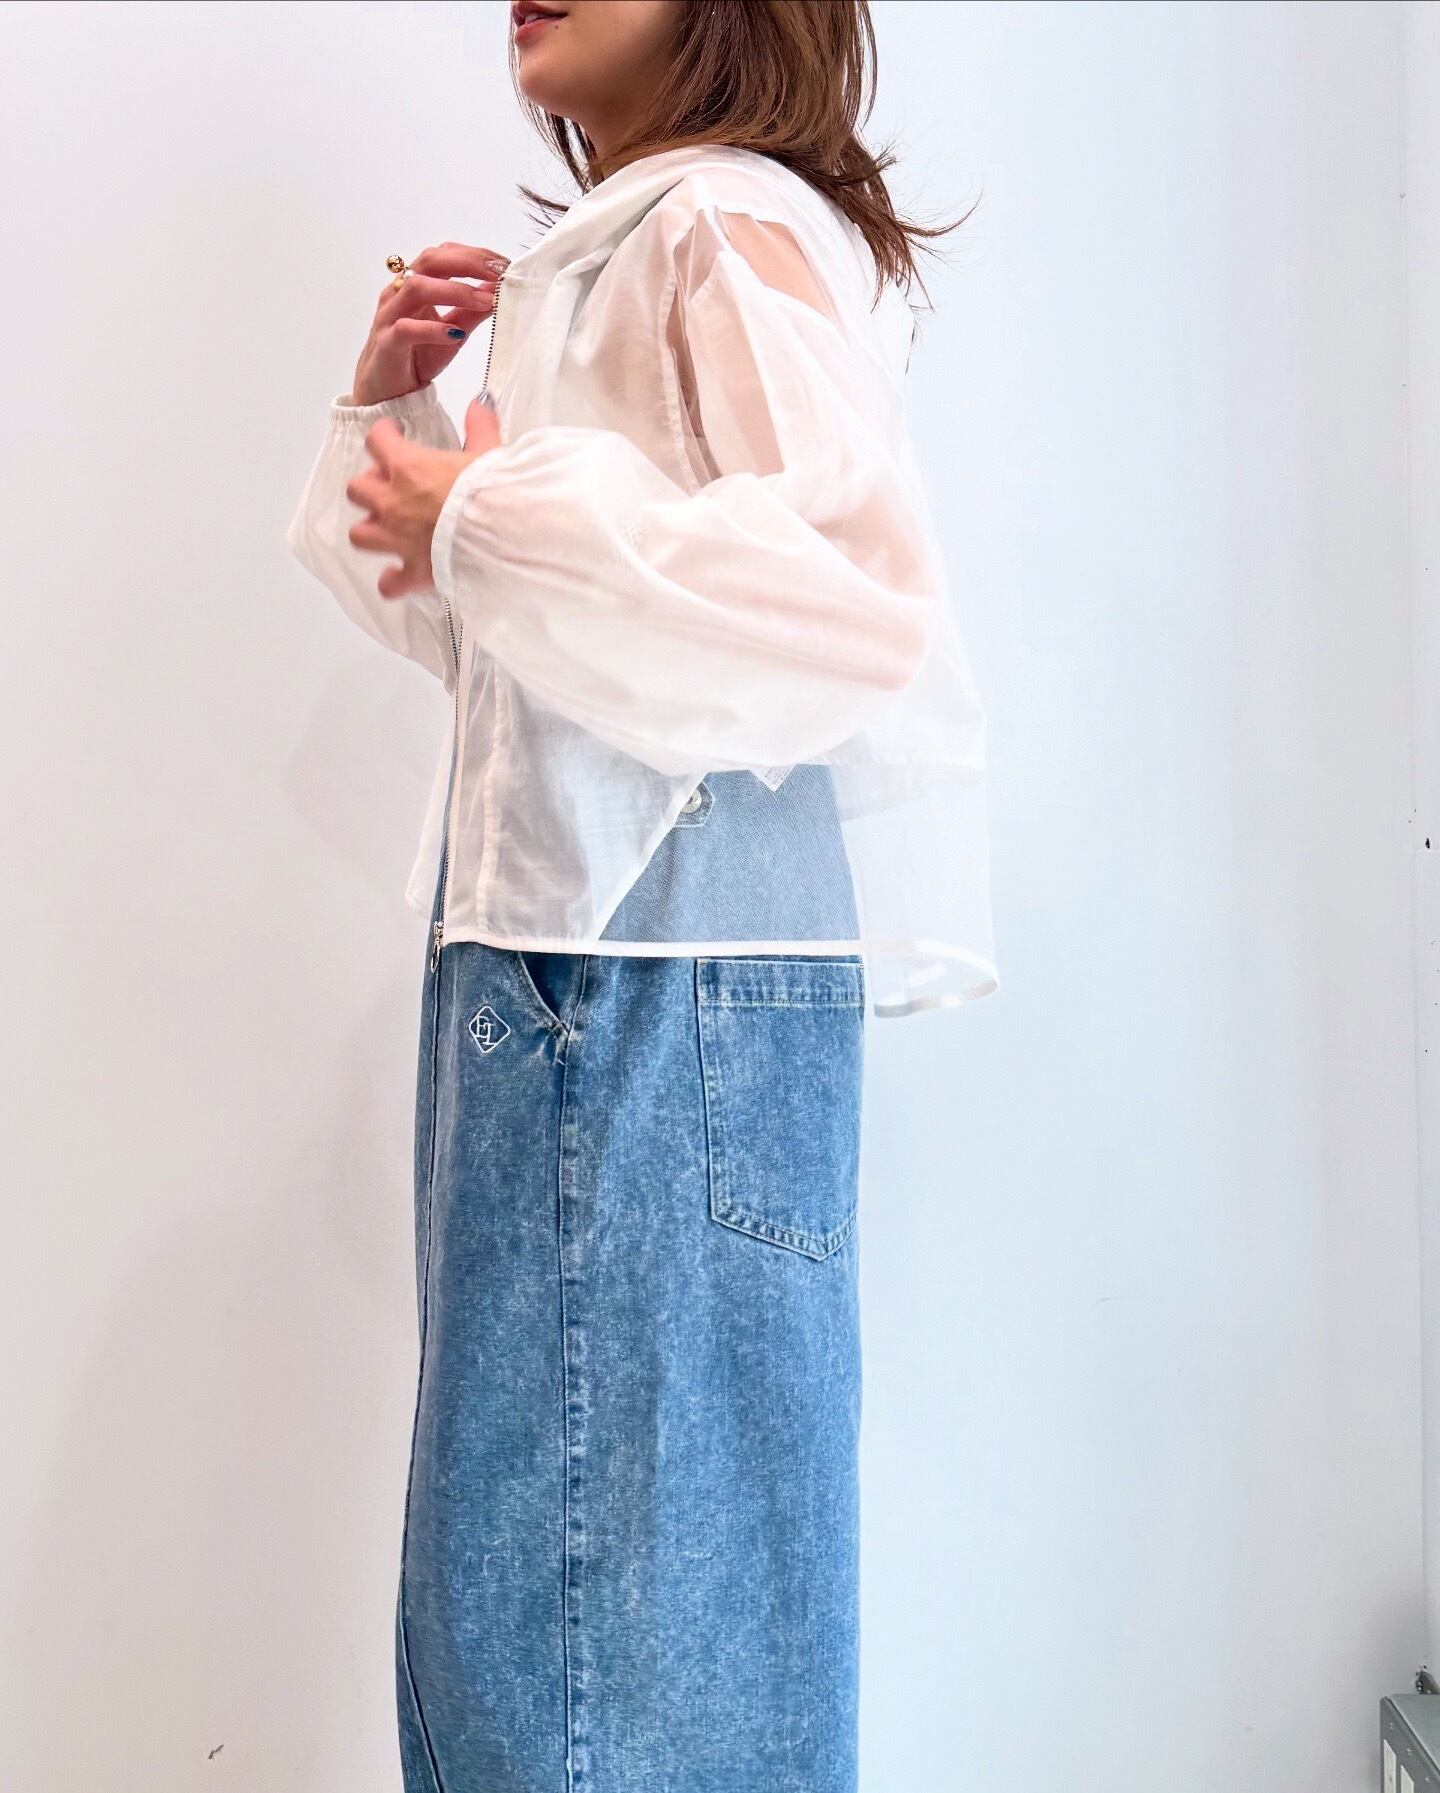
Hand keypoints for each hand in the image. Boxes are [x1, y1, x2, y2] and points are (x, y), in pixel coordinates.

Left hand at [346, 397, 502, 597]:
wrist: (503, 537)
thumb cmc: (492, 493)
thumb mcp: (488, 452)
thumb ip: (480, 425)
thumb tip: (481, 401)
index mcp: (408, 468)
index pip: (376, 440)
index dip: (383, 435)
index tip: (393, 435)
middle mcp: (393, 503)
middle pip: (358, 489)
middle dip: (370, 487)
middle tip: (391, 487)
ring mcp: (398, 540)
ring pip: (360, 535)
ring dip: (371, 531)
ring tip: (387, 530)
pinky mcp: (413, 572)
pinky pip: (390, 584)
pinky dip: (392, 581)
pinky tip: (398, 577)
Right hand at [351, 242, 509, 406]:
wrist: (387, 393)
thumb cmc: (417, 357)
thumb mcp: (454, 332)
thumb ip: (473, 312)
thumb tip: (499, 293)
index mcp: (416, 284)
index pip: (444, 256)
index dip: (475, 255)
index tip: (504, 264)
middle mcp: (400, 292)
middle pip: (430, 261)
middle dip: (468, 262)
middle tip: (499, 273)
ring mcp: (390, 315)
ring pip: (417, 288)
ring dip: (455, 291)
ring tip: (485, 301)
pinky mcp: (386, 343)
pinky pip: (406, 329)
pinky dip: (432, 329)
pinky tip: (455, 333)